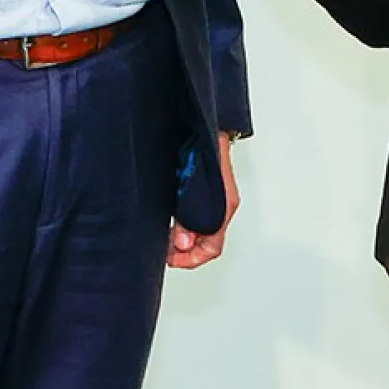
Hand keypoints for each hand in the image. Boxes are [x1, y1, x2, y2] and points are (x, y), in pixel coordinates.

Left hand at [167, 133, 238, 269]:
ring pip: (202, 233)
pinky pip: (198, 220)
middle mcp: (223, 208)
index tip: (170, 258)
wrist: (205, 128)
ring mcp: (216, 202)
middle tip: (165, 248)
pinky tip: (172, 222)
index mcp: (223, 208)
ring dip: (183, 239)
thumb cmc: (200, 151)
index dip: (190, 259)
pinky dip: (185, 226)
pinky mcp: (207, 195)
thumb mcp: (187, 189)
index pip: (212, 248)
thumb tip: (183, 243)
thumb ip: (186, 218)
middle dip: (185, 251)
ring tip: (166, 237)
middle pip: (207, 244)